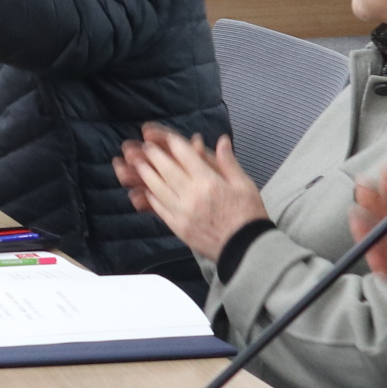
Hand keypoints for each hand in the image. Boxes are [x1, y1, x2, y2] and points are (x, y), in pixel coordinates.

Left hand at [112, 124, 266, 257]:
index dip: (173, 144)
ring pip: (158, 188)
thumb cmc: (248, 215)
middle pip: (167, 170)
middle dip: (154, 156)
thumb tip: (222, 141)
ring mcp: (182, 213)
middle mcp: (192, 195)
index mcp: (209, 182)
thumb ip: (229, 162)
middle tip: (146, 147)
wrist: (245, 248)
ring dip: (146, 174)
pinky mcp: (178, 227)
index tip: (166, 138)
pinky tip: (146, 190)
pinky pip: (160, 209)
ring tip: (138, 164)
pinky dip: (151, 197)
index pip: (186, 156)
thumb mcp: (244, 184)